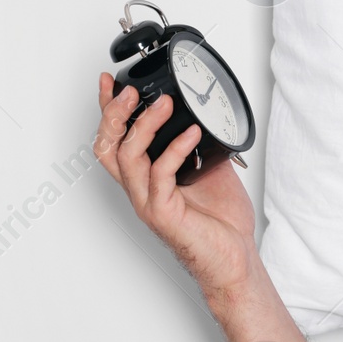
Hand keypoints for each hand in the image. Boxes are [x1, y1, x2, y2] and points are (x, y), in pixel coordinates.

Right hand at [95, 72, 257, 297]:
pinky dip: (175, 149)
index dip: (108, 110)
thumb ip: (200, 146)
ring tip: (165, 104)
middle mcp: (141, 189)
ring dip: (144, 125)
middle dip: (113, 114)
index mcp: (147, 178)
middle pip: (108, 147)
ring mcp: (149, 201)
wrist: (234, 259)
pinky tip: (191, 134)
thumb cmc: (221, 224)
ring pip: (127, 157)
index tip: (110, 82)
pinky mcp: (163, 213)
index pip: (115, 140)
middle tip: (129, 91)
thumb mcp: (211, 170)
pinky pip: (161, 174)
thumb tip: (205, 117)